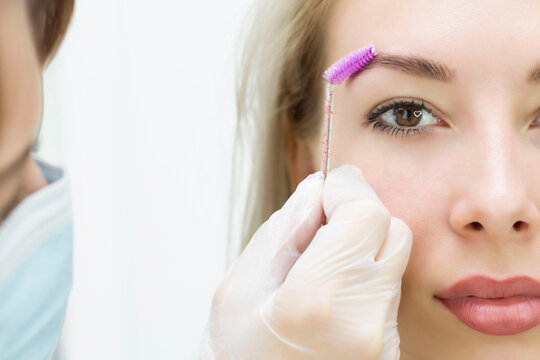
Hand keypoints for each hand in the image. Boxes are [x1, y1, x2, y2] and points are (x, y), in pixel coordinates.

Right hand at [200, 165, 411, 359]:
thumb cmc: (238, 358)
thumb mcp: (239, 287)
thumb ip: (284, 230)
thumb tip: (318, 189)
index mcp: (321, 299)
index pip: (367, 214)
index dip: (346, 190)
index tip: (324, 192)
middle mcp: (366, 321)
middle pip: (391, 231)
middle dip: (358, 213)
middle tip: (320, 225)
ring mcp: (384, 340)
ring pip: (392, 260)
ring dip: (360, 246)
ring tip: (317, 268)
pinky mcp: (390, 348)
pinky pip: (387, 290)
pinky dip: (363, 276)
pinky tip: (330, 293)